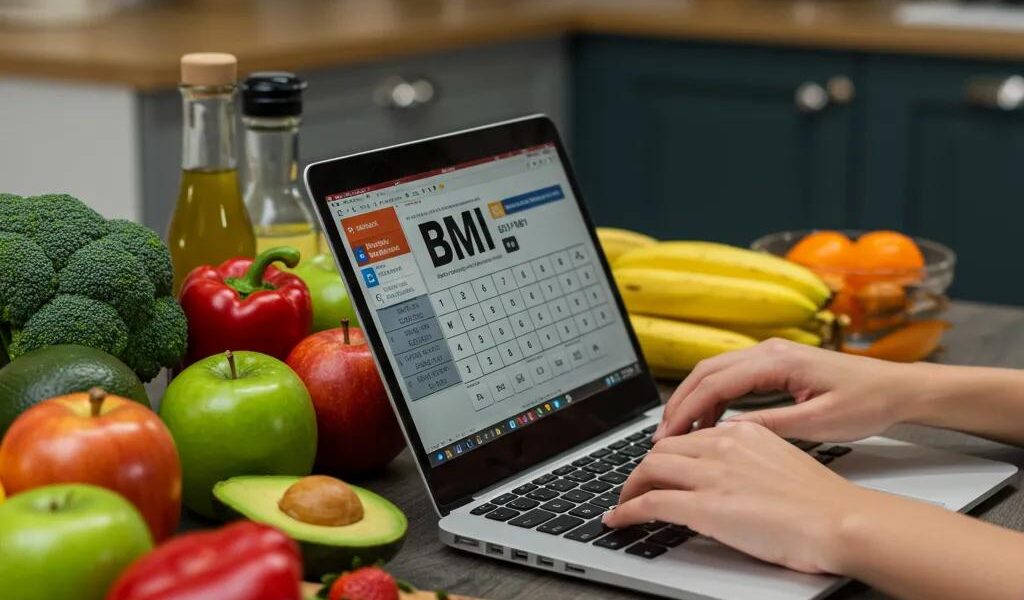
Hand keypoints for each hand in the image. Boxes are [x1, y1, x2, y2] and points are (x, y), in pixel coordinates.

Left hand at [604, 421, 868, 572]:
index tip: (659, 465)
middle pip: (663, 448)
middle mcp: (724, 446)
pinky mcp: (705, 506)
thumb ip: (752, 461)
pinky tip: (618, 520)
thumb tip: (733, 475)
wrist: (841, 521)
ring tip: (622, 503)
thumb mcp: (783, 463)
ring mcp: (712, 474)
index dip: (668, 452)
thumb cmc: (824, 504)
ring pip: (650, 469)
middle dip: (643, 468)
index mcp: (744, 434)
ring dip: (629, 487)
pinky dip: (626, 511)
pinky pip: (650, 503)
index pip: (690, 436)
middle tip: (634, 486)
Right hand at [654, 339, 931, 442]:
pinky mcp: (774, 365)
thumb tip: (728, 434)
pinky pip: (731, 377)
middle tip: (662, 435)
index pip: (716, 383)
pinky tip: (708, 422)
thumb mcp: (820, 423)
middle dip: (679, 403)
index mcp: (777, 360)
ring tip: (678, 432)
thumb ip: (772, 426)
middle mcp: (769, 351)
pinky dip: (712, 398)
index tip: (669, 435)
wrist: (897, 388)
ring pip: (714, 372)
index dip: (688, 410)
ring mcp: (770, 355)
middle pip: (706, 372)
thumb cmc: (867, 403)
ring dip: (693, 400)